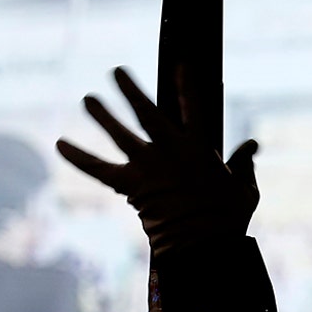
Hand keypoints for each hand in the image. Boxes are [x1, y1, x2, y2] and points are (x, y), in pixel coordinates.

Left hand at [58, 67, 257, 260]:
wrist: (201, 246)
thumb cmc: (228, 220)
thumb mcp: (244, 189)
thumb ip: (245, 164)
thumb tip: (252, 146)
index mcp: (200, 148)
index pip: (193, 107)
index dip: (186, 84)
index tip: (180, 64)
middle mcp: (169, 151)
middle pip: (145, 113)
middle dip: (130, 90)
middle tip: (115, 71)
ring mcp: (147, 167)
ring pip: (120, 134)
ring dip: (102, 115)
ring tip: (87, 98)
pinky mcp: (130, 186)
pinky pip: (99, 169)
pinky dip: (79, 157)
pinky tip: (59, 143)